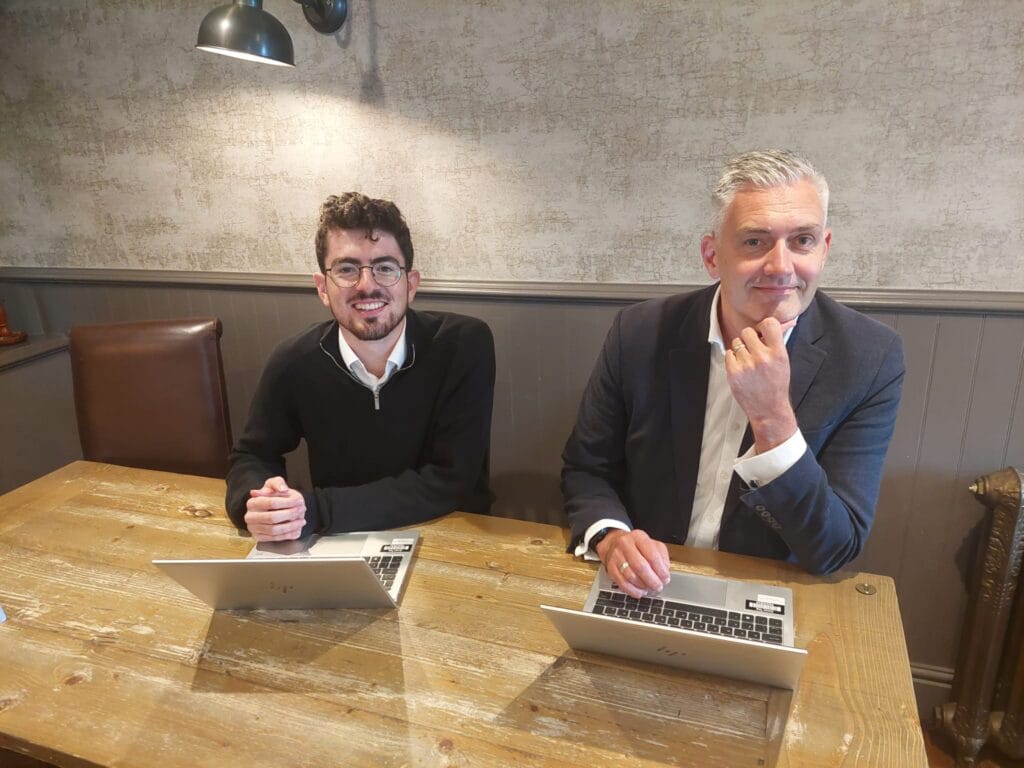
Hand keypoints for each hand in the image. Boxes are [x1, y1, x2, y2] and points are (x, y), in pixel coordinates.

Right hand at [243, 476, 306, 540]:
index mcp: (252, 502)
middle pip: (272, 518)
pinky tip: (297, 529)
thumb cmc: (271, 495)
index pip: (271, 503)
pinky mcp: (259, 538)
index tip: (299, 501)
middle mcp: (250, 516)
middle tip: (302, 510)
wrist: (267, 508)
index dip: (288, 502)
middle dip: (290, 514)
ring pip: (274, 530)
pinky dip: (288, 535)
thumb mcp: (273, 484)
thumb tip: (283, 489)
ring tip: (301, 520)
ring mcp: (253, 529)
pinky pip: (275, 539)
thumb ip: (278, 483)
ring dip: (291, 526)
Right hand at [595, 529, 670, 598]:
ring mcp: (616, 556)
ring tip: (650, 589)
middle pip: (640, 566)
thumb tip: (664, 570)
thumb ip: (662, 555)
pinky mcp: (611, 568)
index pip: (652, 555)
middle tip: (658, 586)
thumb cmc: (636, 546)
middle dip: (652, 580)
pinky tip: (640, 592)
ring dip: (643, 586)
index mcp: (639, 537)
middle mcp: (625, 545)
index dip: (660, 570)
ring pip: (631, 576)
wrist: (614, 543)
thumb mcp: (652, 544)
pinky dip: (633, 591)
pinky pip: (622, 583)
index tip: (666, 578)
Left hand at [725, 317, 798, 452]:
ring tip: (749, 363)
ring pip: (736, 343)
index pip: (769, 324)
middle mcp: (762, 357)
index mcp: (778, 353)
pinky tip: (741, 368)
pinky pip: (728, 354)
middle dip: (749, 339)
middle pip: (747, 332)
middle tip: (753, 349)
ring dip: (740, 350)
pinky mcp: (733, 373)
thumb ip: (779, 341)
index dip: (763, 326)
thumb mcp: (784, 361)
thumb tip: (788, 321)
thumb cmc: (776, 384)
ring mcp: (747, 365)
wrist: (768, 409)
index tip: (762, 333)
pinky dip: (733, 359)